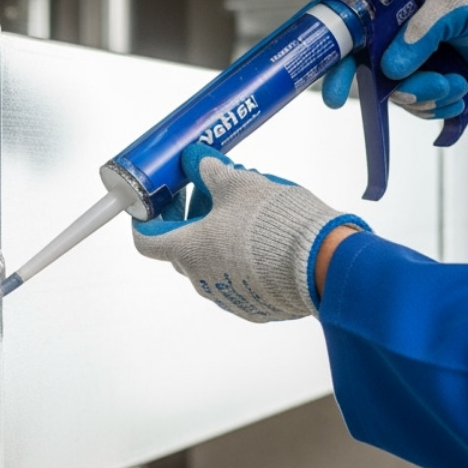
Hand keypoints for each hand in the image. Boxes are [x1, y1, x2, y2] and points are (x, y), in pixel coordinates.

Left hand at [131, 144, 367, 322]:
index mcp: (189, 250)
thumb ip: (210, 171)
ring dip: (219, 237)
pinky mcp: (254, 307)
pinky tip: (265, 237)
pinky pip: (238, 279)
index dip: (146, 219)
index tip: (158, 201)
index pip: (146, 240)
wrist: (321, 263)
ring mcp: (228, 297)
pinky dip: (241, 258)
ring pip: (212, 262)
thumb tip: (195, 160)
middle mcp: (201, 280)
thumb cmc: (273, 221)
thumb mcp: (238, 183)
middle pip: (183, 247)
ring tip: (247, 210)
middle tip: (212, 192)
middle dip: (193, 217)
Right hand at [322, 0, 467, 118]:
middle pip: (375, 75)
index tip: (338, 94)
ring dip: (429, 97)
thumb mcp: (452, 8)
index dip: (342, 65)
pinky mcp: (427, 79)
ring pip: (400, 94)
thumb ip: (421, 33)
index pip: (354, 36)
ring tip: (457, 83)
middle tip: (433, 87)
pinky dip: (438, 106)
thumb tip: (391, 68)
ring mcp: (411, 60)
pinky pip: (419, 105)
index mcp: (392, 8)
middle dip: (403, 88)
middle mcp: (395, 36)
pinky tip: (459, 94)